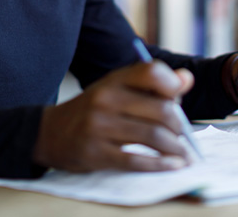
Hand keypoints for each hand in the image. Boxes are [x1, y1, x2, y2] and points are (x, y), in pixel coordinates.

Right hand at [33, 62, 194, 171]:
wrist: (50, 133)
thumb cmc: (94, 110)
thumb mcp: (117, 89)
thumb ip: (152, 85)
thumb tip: (187, 79)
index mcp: (114, 80)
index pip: (151, 72)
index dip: (172, 85)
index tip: (179, 100)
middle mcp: (106, 99)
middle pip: (161, 110)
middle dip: (179, 127)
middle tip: (183, 136)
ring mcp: (99, 126)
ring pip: (153, 136)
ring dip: (175, 148)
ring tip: (182, 154)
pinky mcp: (95, 153)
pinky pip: (136, 161)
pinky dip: (160, 165)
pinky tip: (172, 166)